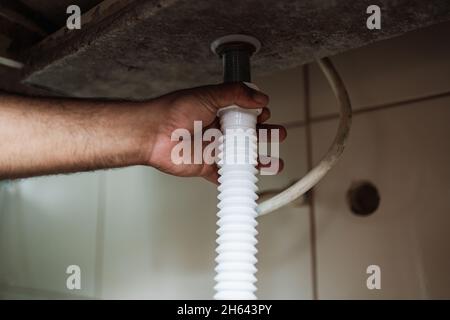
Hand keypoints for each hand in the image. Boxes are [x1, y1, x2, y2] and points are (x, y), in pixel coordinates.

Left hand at [143, 82, 286, 183]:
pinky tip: (249, 180)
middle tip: (278, 135)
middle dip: (265, 136)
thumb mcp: (209, 95)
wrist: (154, 134)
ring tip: (274, 162)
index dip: (258, 114)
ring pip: (241, 157)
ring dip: (258, 160)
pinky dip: (236, 179)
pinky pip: (225, 175)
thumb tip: (260, 96)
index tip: (266, 114)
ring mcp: (213, 149)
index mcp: (218, 110)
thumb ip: (235, 94)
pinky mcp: (206, 166)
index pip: (245, 112)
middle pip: (247, 135)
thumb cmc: (174, 111)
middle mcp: (217, 130)